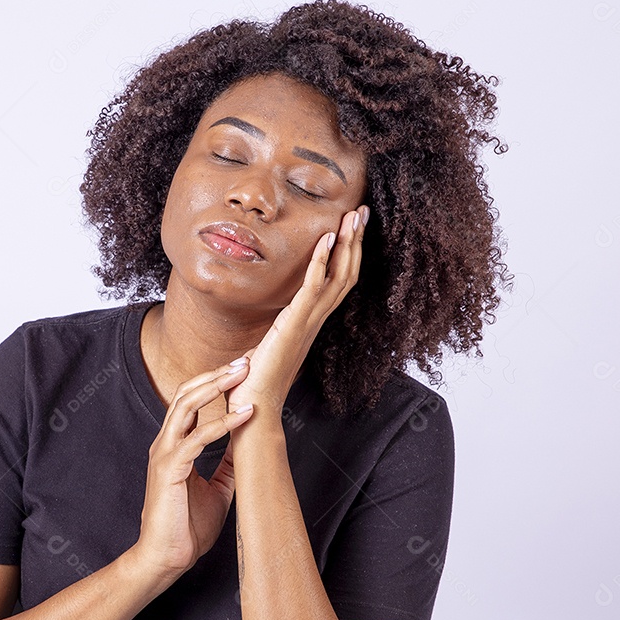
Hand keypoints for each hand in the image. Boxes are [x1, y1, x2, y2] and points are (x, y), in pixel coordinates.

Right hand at [134, 358, 255, 579]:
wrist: (166, 558)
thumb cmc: (187, 526)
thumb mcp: (218, 488)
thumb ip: (227, 463)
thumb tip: (247, 443)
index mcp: (175, 444)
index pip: (192, 400)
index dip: (215, 380)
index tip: (241, 367)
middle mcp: (166, 442)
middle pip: (186, 393)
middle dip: (216, 373)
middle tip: (245, 360)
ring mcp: (165, 453)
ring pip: (186, 405)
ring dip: (215, 386)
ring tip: (242, 373)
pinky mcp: (170, 468)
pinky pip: (197, 438)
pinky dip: (221, 424)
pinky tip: (243, 415)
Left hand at [227, 207, 369, 414]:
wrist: (255, 408)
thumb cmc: (256, 382)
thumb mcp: (267, 347)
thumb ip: (272, 332)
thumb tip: (264, 326)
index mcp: (311, 322)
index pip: (338, 281)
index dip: (348, 254)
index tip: (352, 228)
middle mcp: (316, 320)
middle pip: (347, 274)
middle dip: (356, 242)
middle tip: (363, 212)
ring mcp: (308, 322)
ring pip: (338, 277)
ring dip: (347, 244)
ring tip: (353, 216)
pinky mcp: (294, 324)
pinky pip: (313, 288)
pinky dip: (321, 262)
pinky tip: (325, 238)